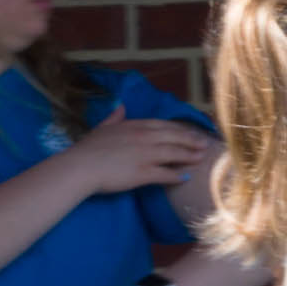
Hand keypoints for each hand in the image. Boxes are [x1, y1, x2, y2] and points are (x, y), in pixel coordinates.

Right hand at [70, 114, 217, 204]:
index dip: (179, 129)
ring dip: (189, 156)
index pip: (163, 125)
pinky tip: (186, 178)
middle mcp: (143, 137)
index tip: (190, 131)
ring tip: (201, 158)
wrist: (81, 166)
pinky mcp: (143, 173)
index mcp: (134, 125)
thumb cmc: (88, 148)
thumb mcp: (103, 127)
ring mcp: (144, 155)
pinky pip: (165, 174)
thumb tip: (121, 107)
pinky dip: (177, 175)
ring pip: (173, 154)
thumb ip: (114, 118)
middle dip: (191, 140)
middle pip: (173, 137)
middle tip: (205, 144)